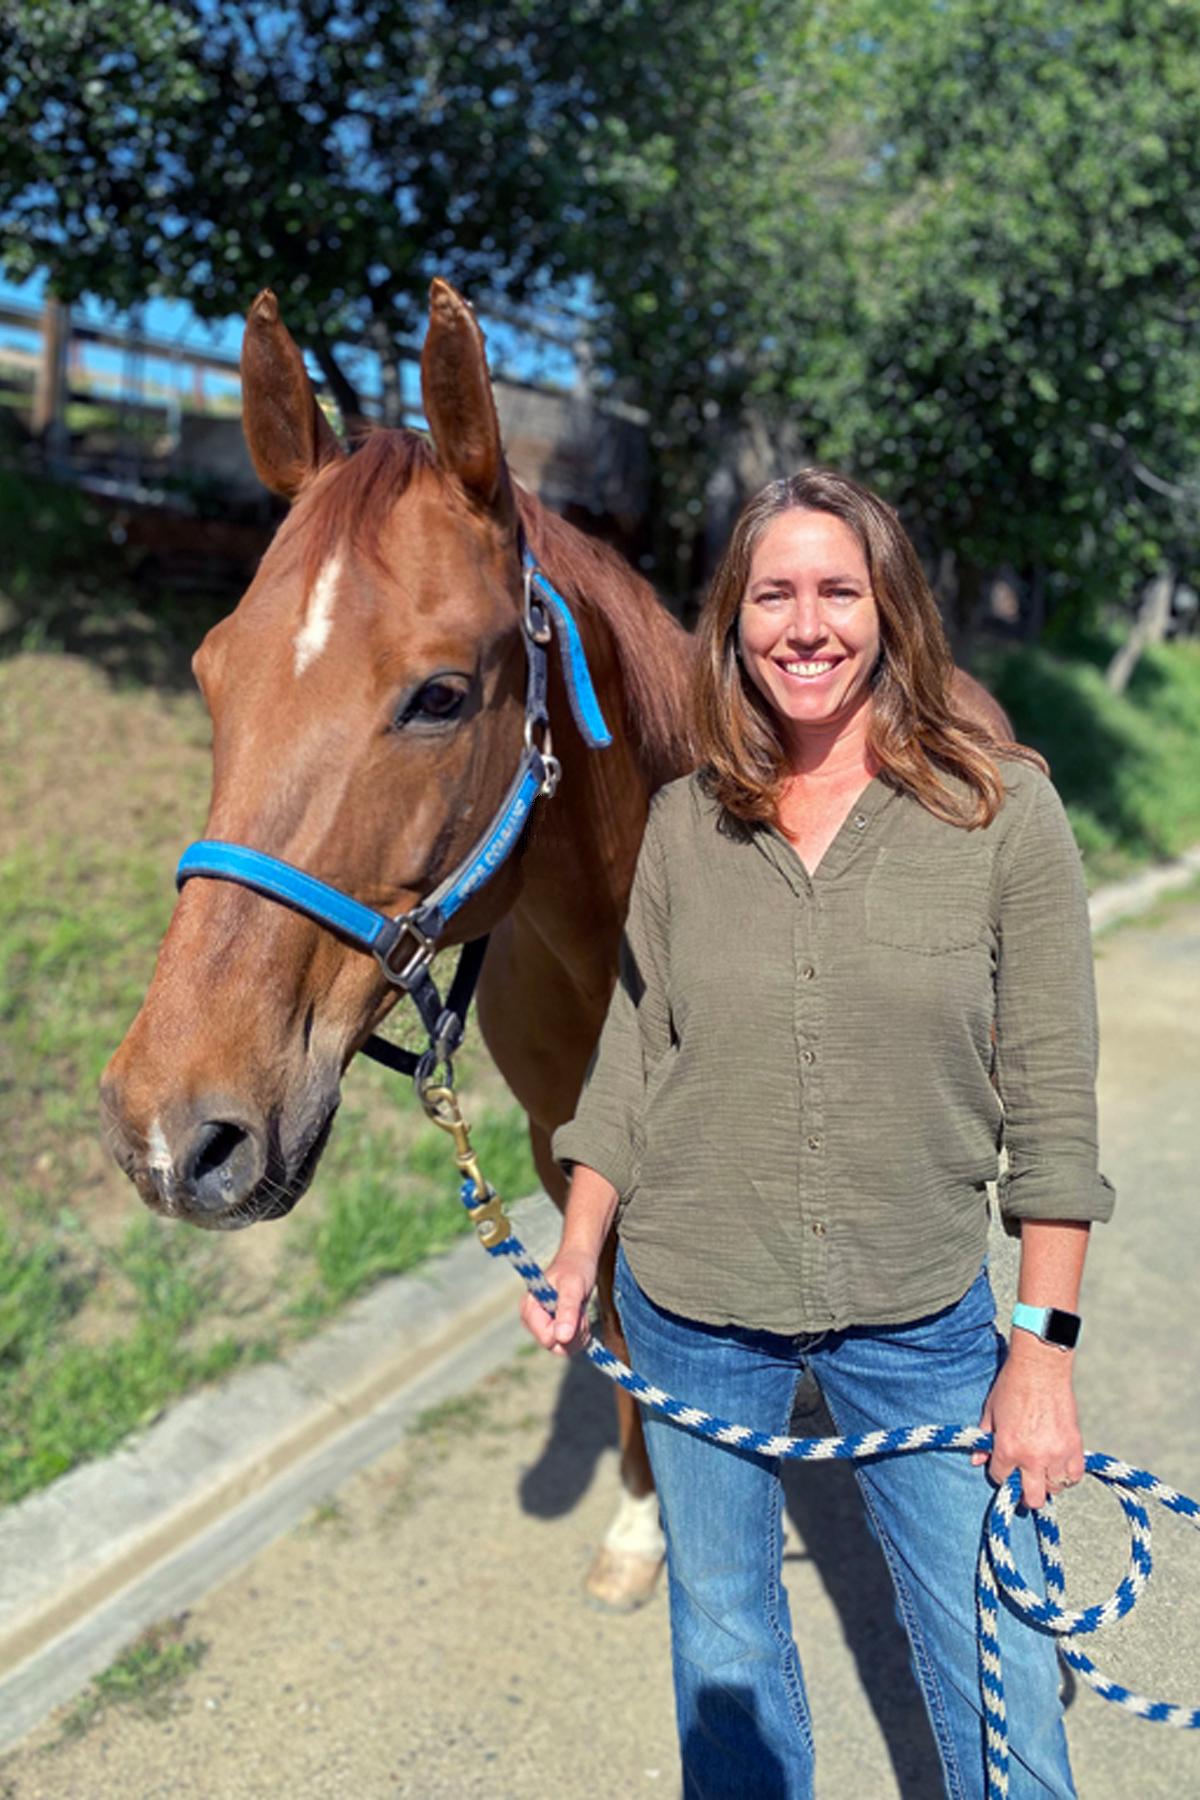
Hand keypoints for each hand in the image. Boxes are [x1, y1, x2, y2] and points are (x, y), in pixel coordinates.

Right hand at [519, 1246, 596, 1356]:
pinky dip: (579, 1334)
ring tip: (581, 1311)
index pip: (547, 1339)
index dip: (566, 1330)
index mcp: (529, 1308)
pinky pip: (567, 1344)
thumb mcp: (574, 1286)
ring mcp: (541, 1325)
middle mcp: (531, 1320)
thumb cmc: (576, 1268)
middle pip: (555, 1347)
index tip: (576, 1311)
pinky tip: (580, 1317)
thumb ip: (567, 1310)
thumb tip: (562, 1338)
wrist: (580, 1259)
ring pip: (563, 1348)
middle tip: (581, 1311)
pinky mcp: (551, 1328)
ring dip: (579, 1333)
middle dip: (575, 1333)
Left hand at [971, 1336, 1084, 1509]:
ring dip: (1047, 1481)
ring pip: (1054, 1488)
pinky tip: (1059, 1466)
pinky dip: (1067, 1475)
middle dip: (1024, 1494)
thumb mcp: (990, 1412)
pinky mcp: (1074, 1446)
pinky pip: (1074, 1476)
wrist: (1040, 1367)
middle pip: (1032, 1498)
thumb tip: (976, 1460)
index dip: (999, 1473)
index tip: (1002, 1466)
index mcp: (1008, 1449)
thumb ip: (984, 1439)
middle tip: (1024, 1484)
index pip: (1001, 1478)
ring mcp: (1056, 1454)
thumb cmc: (1012, 1385)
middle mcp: (1032, 1458)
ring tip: (1041, 1469)